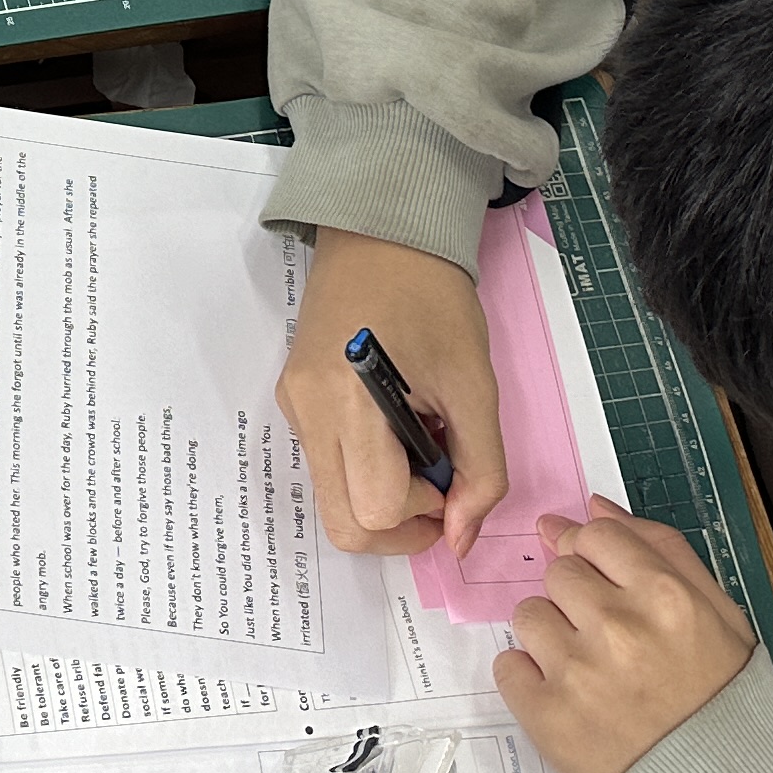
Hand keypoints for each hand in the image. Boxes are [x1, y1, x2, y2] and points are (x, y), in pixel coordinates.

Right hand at [275, 228, 505, 558]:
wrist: (381, 233)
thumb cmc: (435, 301)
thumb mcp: (475, 385)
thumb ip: (480, 469)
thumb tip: (460, 539)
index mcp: (350, 403)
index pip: (374, 510)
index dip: (423, 514)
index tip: (451, 477)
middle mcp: (307, 412)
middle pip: (342, 524)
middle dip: (397, 525)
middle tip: (437, 486)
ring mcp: (293, 405)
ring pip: (332, 498)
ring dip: (381, 495)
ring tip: (415, 441)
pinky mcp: (291, 396)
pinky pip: (325, 462)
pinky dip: (364, 467)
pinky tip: (392, 423)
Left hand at [495, 502, 754, 772]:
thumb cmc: (722, 698)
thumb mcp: (717, 612)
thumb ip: (658, 548)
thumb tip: (591, 506)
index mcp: (664, 595)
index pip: (596, 536)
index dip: (599, 559)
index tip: (610, 588)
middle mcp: (618, 626)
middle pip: (559, 572)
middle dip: (578, 600)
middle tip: (610, 642)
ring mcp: (578, 671)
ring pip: (528, 615)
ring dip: (551, 638)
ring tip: (591, 673)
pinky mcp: (547, 716)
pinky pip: (508, 667)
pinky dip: (530, 681)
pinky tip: (569, 700)